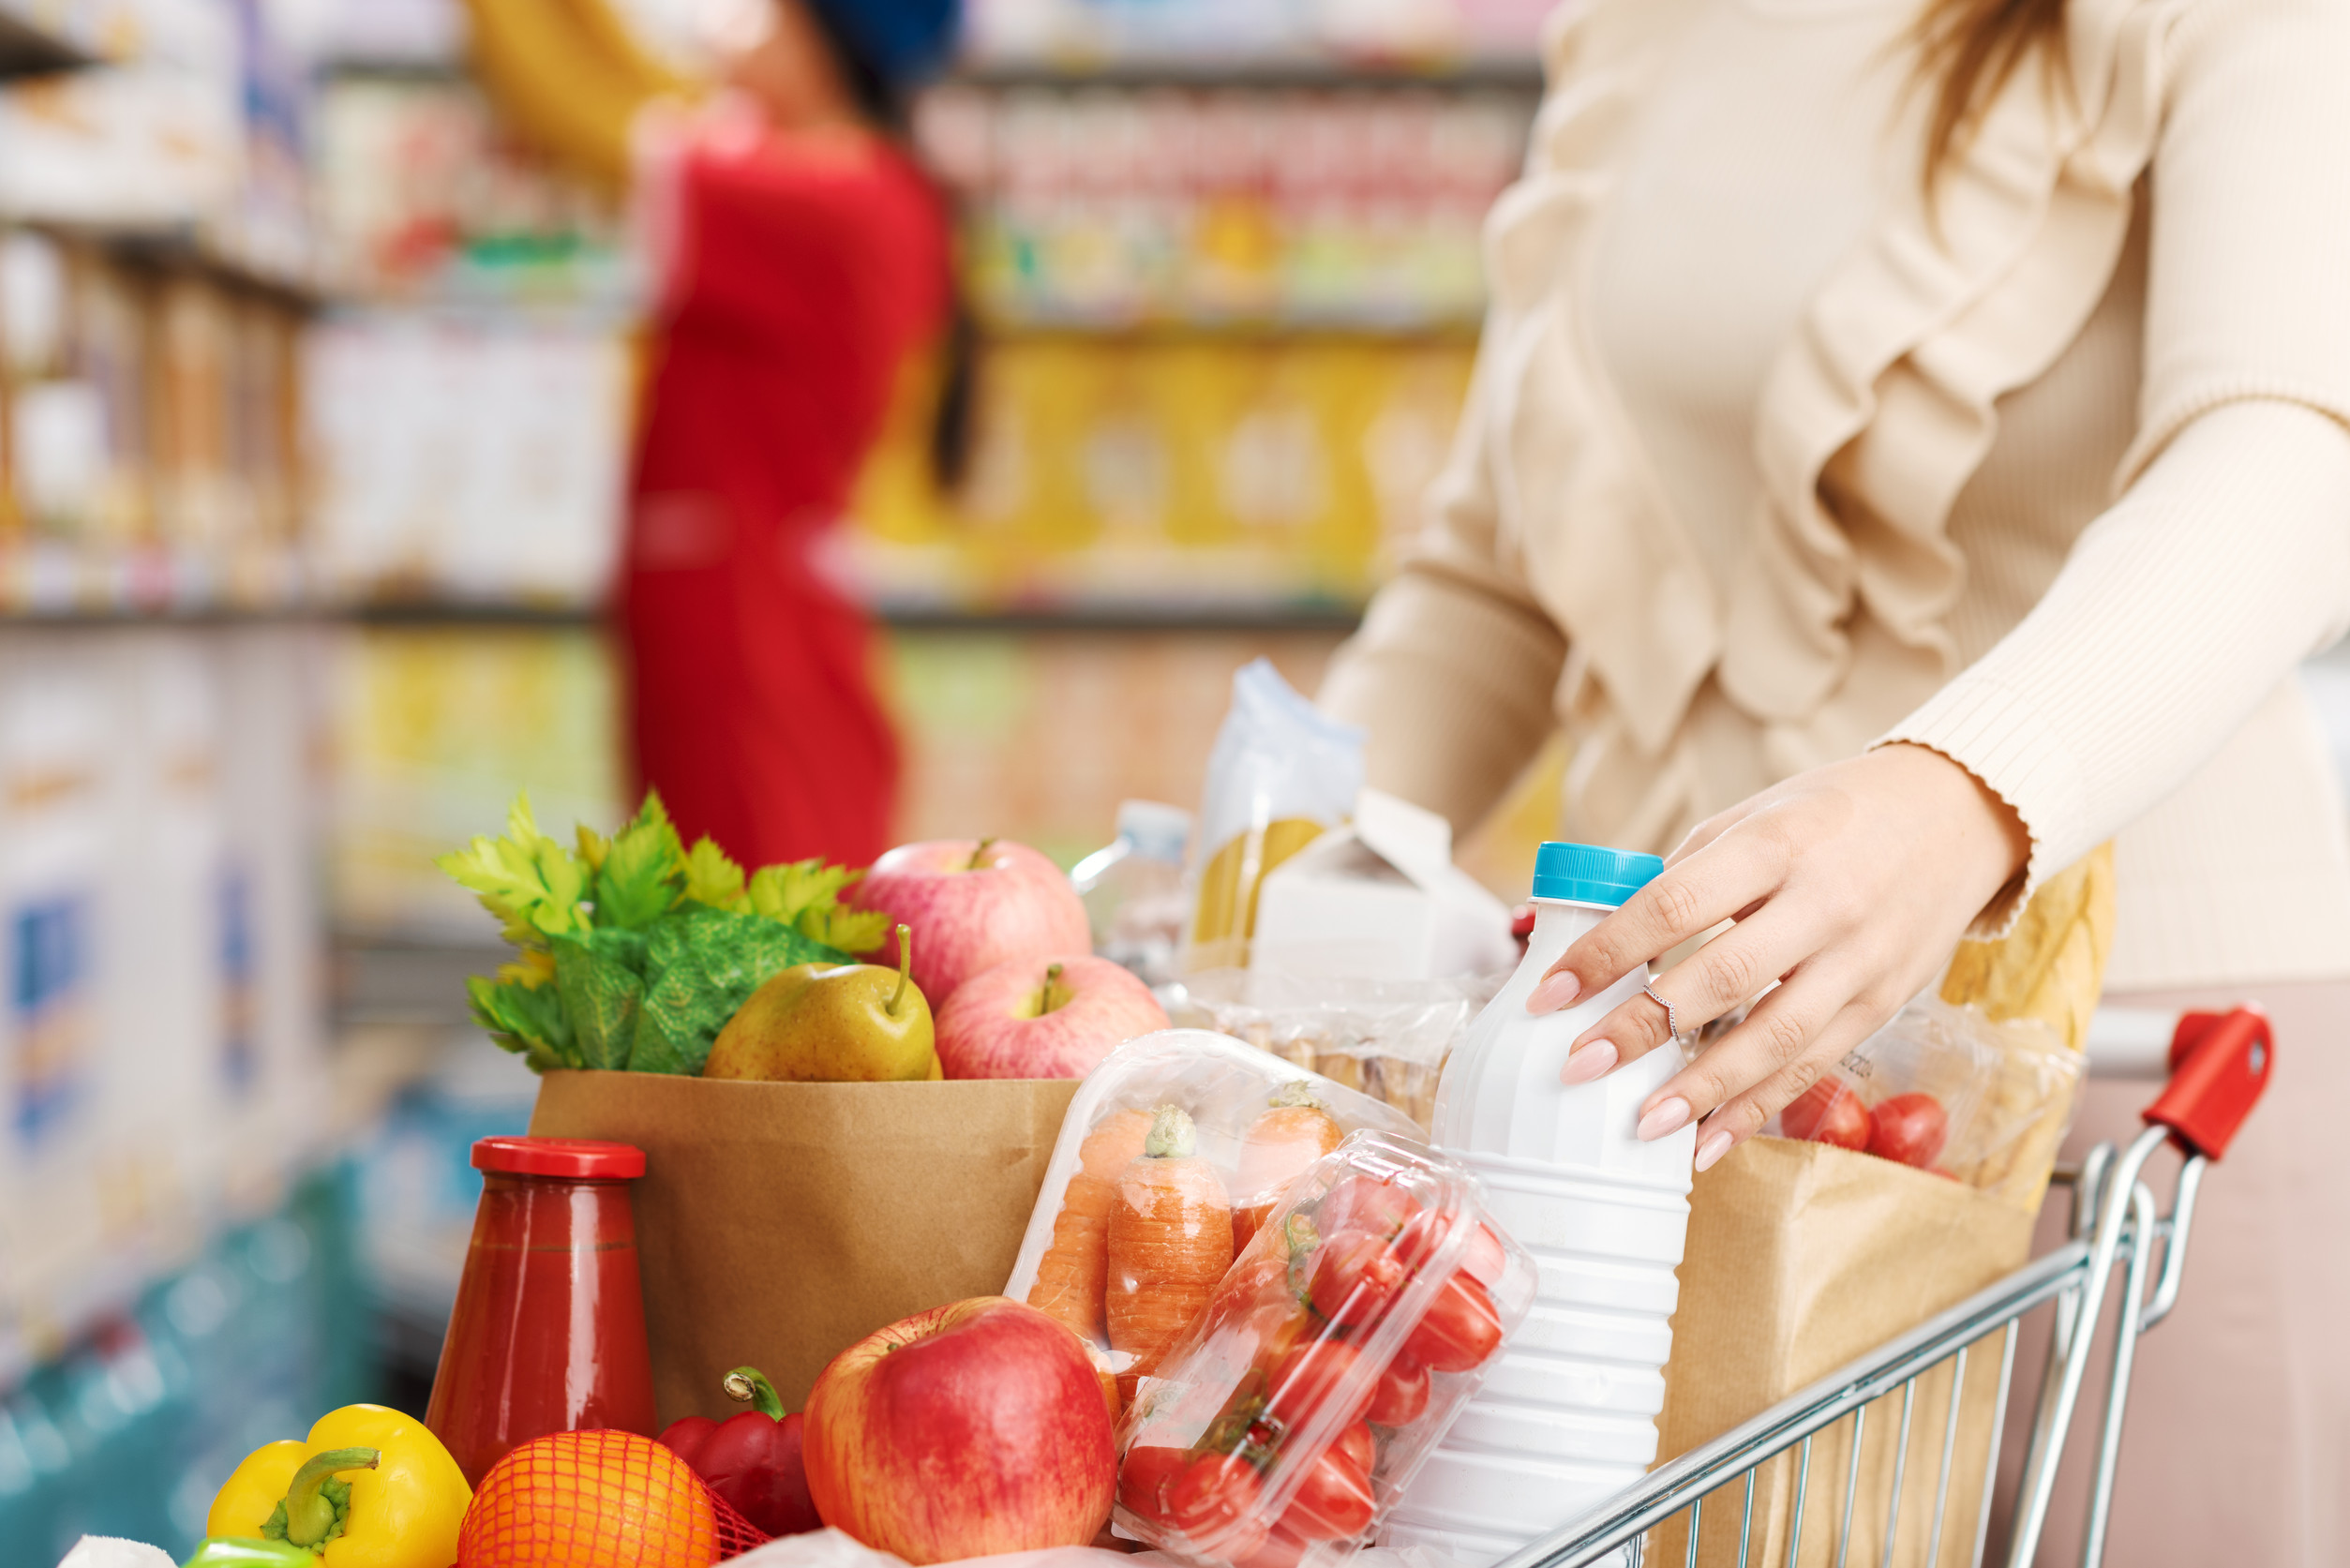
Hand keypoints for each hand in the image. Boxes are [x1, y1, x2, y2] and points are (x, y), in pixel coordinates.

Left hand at [1526, 744, 2029, 1171]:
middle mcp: (1822, 903)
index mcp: (1775, 843)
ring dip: (1703, 1089)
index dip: (1608, 952)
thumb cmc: (1833, 815)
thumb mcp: (1757, 817)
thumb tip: (1604, 938)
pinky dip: (1759, 1108)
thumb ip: (1689, 875)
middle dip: (1643, 1029)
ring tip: (1643, 1124)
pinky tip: (1709, 1141)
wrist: (1957, 815)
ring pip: (1776, 1037)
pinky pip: (1816, 1066)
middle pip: (1721, 976)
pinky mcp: (1885, 1003)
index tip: (1550, 992)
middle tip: (1580, 1066)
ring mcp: (1860, 959)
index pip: (1675, 903)